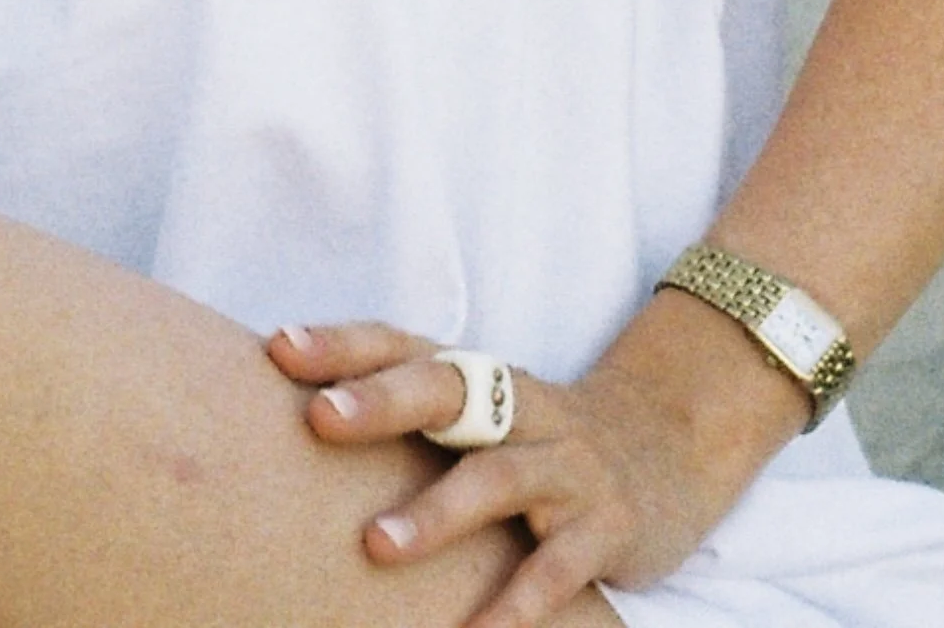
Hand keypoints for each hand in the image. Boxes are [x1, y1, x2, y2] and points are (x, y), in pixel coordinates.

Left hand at [266, 305, 803, 627]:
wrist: (665, 448)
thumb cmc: (532, 436)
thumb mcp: (475, 409)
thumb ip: (399, 408)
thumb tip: (284, 417)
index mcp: (475, 373)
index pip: (399, 342)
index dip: (341, 343)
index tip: (277, 348)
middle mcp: (518, 405)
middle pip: (448, 387)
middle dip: (382, 401)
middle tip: (318, 420)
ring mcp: (566, 463)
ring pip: (498, 476)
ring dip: (436, 512)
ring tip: (375, 546)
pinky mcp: (606, 524)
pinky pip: (559, 565)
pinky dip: (518, 602)